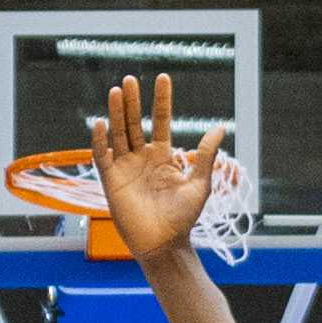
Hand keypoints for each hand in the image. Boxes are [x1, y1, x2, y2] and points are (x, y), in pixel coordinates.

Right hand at [87, 75, 229, 265]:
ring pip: (119, 134)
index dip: (162, 100)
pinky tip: (101, 123)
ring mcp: (125, 168)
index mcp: (164, 156)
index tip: (163, 78)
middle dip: (133, 102)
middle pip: (135, 123)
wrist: (164, 244)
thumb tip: (221, 127)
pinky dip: (100, 140)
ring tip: (117, 91)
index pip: (162, 120)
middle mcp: (142, 158)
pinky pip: (102, 156)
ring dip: (117, 113)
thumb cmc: (183, 218)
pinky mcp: (111, 181)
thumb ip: (205, 154)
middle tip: (130, 79)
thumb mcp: (200, 183)